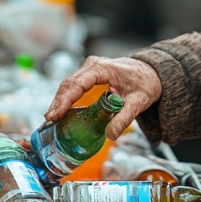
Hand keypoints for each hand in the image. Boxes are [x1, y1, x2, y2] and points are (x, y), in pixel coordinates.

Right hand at [45, 56, 161, 139]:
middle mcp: (93, 66)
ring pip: (69, 84)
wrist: (150, 72)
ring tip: (52, 119)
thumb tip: (110, 135)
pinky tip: (60, 112)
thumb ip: (124, 118)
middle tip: (50, 121)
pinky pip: (73, 86)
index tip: (55, 115)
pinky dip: (66, 98)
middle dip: (58, 103)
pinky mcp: (89, 75)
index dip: (64, 100)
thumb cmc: (145, 82)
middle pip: (69, 84)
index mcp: (102, 68)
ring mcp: (89, 69)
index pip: (77, 83)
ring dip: (60, 101)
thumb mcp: (138, 102)